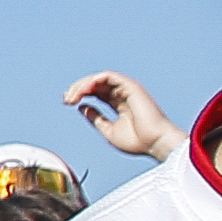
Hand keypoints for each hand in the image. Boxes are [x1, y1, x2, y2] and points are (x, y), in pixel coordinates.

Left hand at [66, 70, 186, 166]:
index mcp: (118, 103)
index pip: (95, 92)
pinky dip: (93, 81)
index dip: (80, 94)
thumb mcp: (109, 131)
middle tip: (67, 100)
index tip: (68, 103)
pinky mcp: (130, 86)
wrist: (155, 144)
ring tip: (72, 97)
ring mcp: (127, 89)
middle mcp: (122, 94)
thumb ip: (96, 118)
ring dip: (83, 84)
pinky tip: (84, 91)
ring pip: (99, 78)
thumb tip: (82, 107)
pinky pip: (107, 76)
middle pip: (95, 83)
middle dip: (77, 88)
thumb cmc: (138, 141)